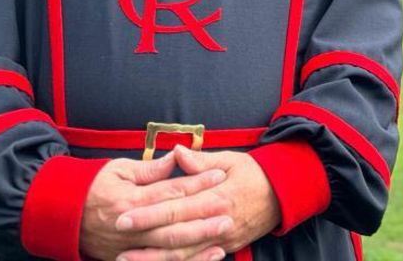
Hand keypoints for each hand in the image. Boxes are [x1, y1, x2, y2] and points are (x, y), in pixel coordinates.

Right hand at [79, 151, 231, 260]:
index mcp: (129, 199)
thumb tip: (178, 156)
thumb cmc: (93, 186)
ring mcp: (129, 248)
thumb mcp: (118, 170)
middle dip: (203, 215)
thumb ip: (150, 170)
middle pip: (174, 222)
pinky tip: (207, 256)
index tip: (219, 174)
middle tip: (229, 209)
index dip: (196, 182)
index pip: (170, 190)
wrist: (62, 217)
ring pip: (170, 248)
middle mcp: (131, 227)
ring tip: (223, 233)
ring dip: (199, 241)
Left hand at [115, 145, 280, 257]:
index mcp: (217, 196)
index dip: (149, 212)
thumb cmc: (254, 173)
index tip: (124, 214)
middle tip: (118, 236)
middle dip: (144, 237)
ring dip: (154, 258)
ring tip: (126, 258)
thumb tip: (176, 152)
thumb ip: (201, 161)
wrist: (284, 195)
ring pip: (183, 254)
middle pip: (175, 233)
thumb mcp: (231, 160)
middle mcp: (218, 222)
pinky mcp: (225, 249)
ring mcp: (222, 239)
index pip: (176, 206)